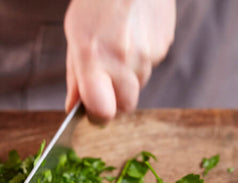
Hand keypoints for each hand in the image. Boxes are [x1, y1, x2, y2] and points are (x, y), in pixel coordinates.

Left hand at [64, 0, 175, 121]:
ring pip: (138, 85)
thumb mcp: (75, 38)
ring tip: (119, 47)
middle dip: (115, 101)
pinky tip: (134, 37)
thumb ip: (75, 78)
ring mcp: (147, 54)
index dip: (98, 116)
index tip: (94, 112)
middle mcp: (122, 60)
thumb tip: (74, 108)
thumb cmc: (96, 2)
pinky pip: (151, 65)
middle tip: (106, 83)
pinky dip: (142, 60)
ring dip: (128, 77)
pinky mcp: (163, 45)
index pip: (102, 111)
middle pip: (125, 106)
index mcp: (93, 59)